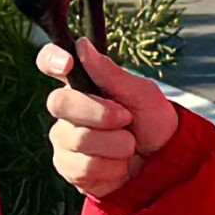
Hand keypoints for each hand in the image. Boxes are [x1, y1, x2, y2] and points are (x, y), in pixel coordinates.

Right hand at [37, 36, 179, 200]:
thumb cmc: (152, 122)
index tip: (68, 64)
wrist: (164, 163)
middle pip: (60, 103)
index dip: (51, 59)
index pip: (50, 62)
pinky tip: (120, 165)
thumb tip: (82, 46)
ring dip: (115, 144)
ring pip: (78, 139)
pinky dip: (112, 167)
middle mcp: (67, 110)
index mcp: (82, 83)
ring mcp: (65, 139)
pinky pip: (82, 167)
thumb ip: (111, 74)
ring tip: (129, 145)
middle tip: (125, 118)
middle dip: (100, 113)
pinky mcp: (69, 168)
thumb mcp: (142, 94)